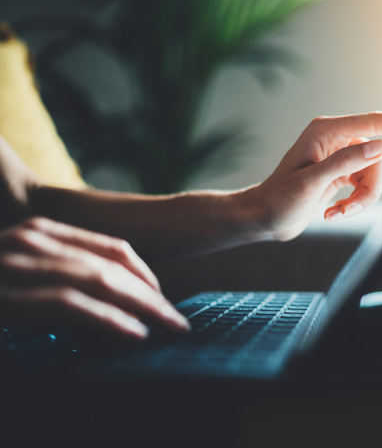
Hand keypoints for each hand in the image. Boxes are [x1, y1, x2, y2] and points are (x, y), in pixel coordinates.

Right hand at [0, 217, 189, 340]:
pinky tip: (135, 333)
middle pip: (112, 266)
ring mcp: (17, 264)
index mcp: (41, 233)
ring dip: (143, 307)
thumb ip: (58, 278)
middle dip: (152, 295)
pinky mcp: (7, 296)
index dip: (146, 274)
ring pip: (100, 281)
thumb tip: (108, 307)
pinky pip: (72, 305)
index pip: (111, 248)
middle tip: (179, 321)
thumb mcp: (19, 275)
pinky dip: (108, 320)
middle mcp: (32, 240)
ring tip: (169, 327)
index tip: (165, 297)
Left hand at [248, 112, 381, 240]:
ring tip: (338, 212)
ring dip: (363, 198)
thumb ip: (346, 163)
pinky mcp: (340, 171)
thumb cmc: (279, 200)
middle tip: (350, 208)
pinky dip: (355, 201)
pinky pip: (365, 183)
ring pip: (375, 173)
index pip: (378, 122)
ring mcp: (339, 155)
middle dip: (371, 187)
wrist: (263, 218)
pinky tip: (333, 212)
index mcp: (327, 131)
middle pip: (380, 157)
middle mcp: (335, 138)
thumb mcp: (311, 183)